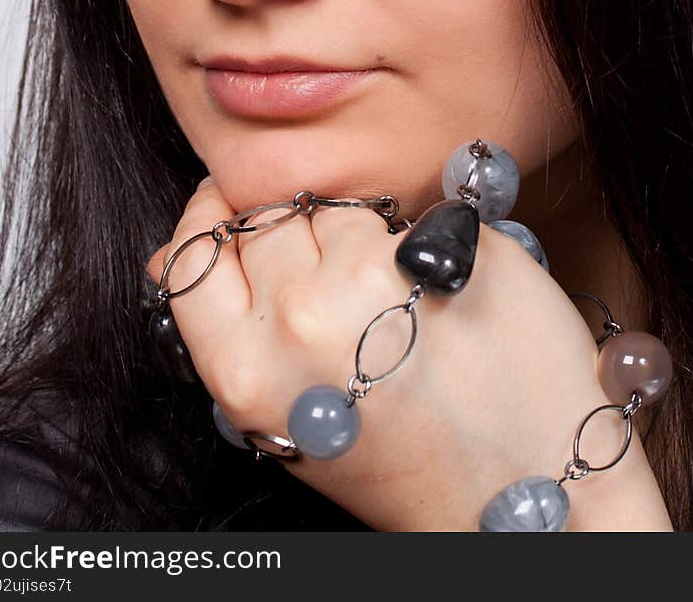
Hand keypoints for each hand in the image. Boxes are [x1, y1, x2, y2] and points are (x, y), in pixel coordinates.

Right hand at [146, 178, 672, 531]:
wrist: (524, 484)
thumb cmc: (404, 458)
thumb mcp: (287, 420)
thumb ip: (231, 335)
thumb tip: (168, 255)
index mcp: (247, 373)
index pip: (191, 254)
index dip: (210, 221)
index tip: (231, 207)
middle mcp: (301, 321)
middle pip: (266, 219)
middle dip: (296, 236)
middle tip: (341, 286)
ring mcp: (375, 280)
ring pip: (337, 209)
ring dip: (361, 236)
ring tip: (396, 301)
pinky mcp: (443, 248)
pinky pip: (403, 211)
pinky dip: (418, 237)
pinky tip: (437, 288)